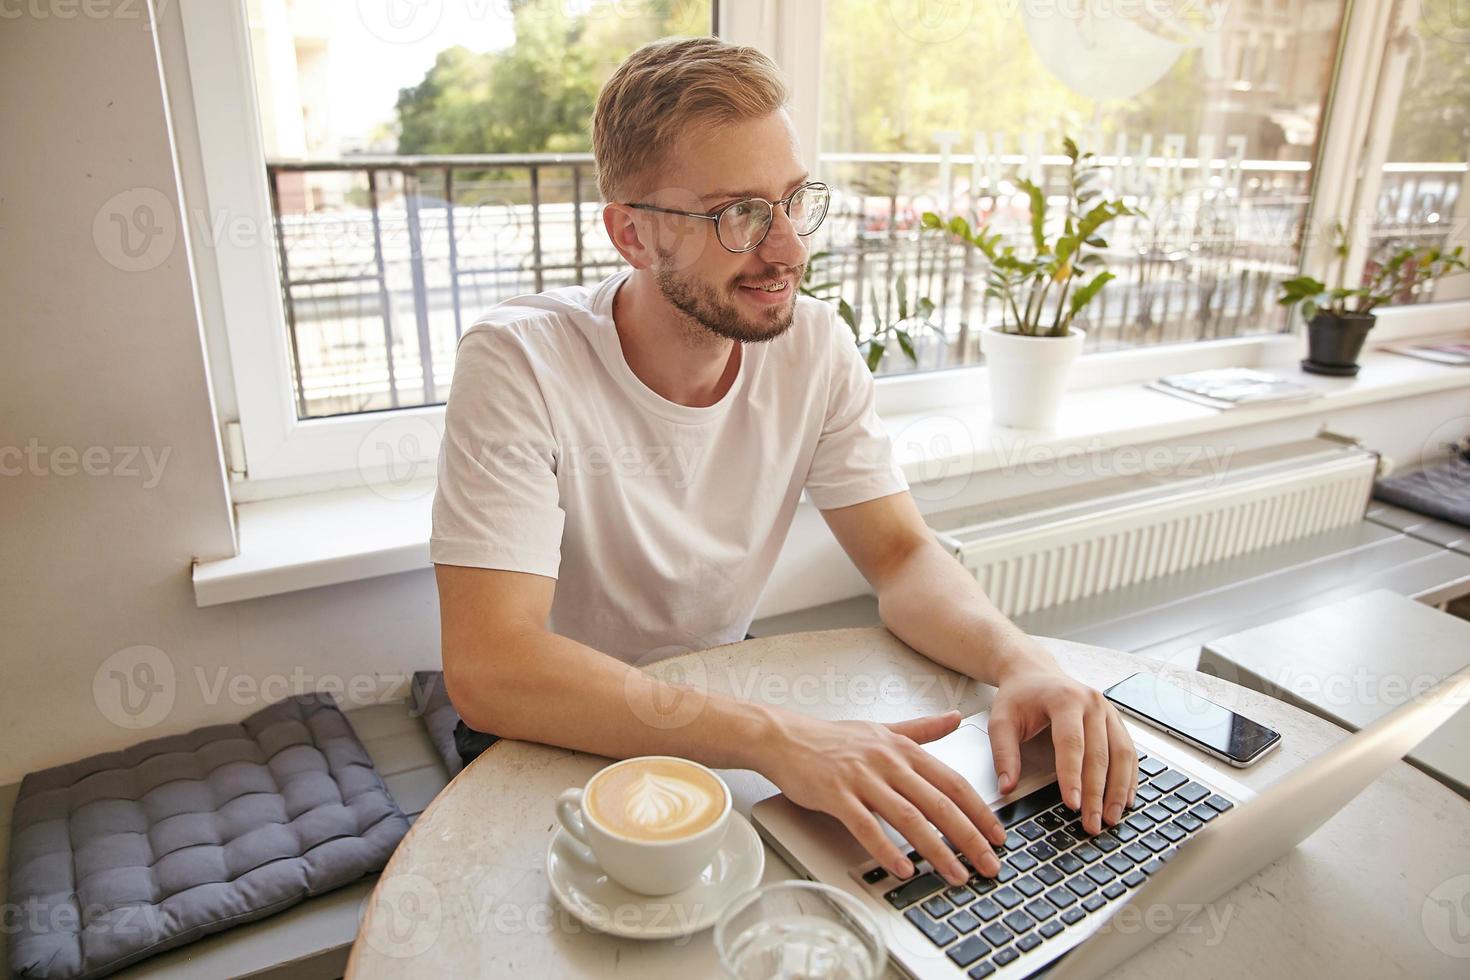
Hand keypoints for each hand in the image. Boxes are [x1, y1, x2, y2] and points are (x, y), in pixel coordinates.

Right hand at [759, 709, 1004, 886]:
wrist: (785, 737)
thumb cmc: (833, 738)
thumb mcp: (883, 729)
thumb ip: (923, 730)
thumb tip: (957, 718)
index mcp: (903, 749)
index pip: (953, 782)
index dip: (980, 811)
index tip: (999, 836)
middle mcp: (887, 762)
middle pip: (939, 803)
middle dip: (970, 837)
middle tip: (989, 865)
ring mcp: (862, 778)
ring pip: (909, 817)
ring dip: (937, 851)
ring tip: (956, 875)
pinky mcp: (836, 795)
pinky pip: (866, 826)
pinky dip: (887, 849)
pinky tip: (904, 869)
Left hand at [988, 665, 1136, 835]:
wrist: (1034, 672)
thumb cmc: (1019, 697)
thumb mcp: (1001, 720)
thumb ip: (1004, 753)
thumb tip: (1007, 787)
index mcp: (1064, 698)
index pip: (1071, 743)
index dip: (1073, 776)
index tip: (1072, 805)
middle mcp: (1092, 702)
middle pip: (1100, 754)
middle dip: (1097, 793)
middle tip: (1092, 823)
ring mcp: (1108, 710)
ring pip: (1121, 755)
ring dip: (1118, 790)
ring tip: (1112, 818)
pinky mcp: (1116, 720)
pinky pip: (1128, 752)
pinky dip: (1129, 778)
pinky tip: (1125, 799)